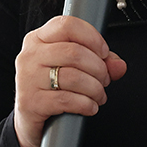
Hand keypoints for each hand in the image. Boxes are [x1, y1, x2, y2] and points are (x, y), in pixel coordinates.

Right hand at [13, 16, 127, 146]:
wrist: (30, 121)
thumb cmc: (51, 89)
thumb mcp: (73, 68)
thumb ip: (98, 62)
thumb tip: (118, 65)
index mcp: (38, 39)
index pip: (67, 25)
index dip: (92, 37)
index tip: (103, 52)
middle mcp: (30, 55)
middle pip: (74, 52)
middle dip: (98, 68)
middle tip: (104, 79)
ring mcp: (27, 79)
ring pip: (73, 77)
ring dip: (95, 88)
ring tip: (98, 95)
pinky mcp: (30, 102)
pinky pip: (67, 100)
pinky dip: (86, 104)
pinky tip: (89, 106)